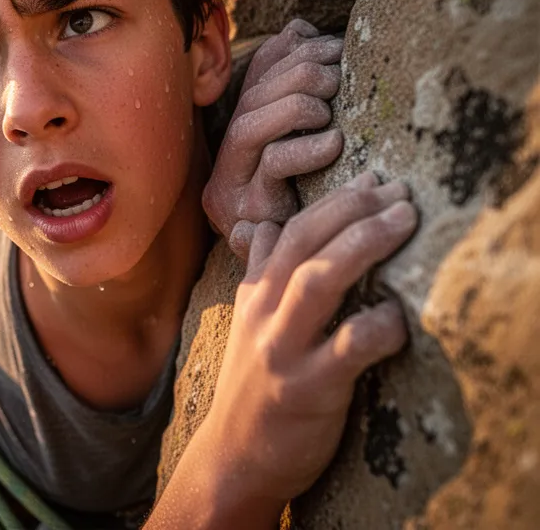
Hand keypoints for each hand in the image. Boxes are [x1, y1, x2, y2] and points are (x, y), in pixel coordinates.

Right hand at [203, 19, 343, 259]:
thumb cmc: (321, 205)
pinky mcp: (248, 217)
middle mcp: (225, 166)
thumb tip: (297, 25)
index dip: (286, 56)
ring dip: (292, 105)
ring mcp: (231, 192)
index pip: (252, 82)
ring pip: (245, 129)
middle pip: (247, 102)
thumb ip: (298, 84)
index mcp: (238, 143)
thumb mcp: (313, 138)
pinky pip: (269, 169)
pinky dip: (303, 149)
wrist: (308, 280)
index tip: (331, 45)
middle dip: (293, 76)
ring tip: (331, 107)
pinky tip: (335, 143)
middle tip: (337, 73)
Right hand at [203, 172, 415, 511]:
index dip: (332, 201)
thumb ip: (258, 273)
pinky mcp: (307, 388)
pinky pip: (348, 347)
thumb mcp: (246, 322)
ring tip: (402, 221)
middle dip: (352, 209)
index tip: (371, 180)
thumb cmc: (253, 386)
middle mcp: (263, 313)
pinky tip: (398, 314)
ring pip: (319, 281)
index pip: (288, 230)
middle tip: (397, 191)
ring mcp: (283, 349)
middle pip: (305, 243)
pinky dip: (377, 324)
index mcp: (253, 293)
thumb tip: (262, 226)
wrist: (234, 457)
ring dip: (362, 244)